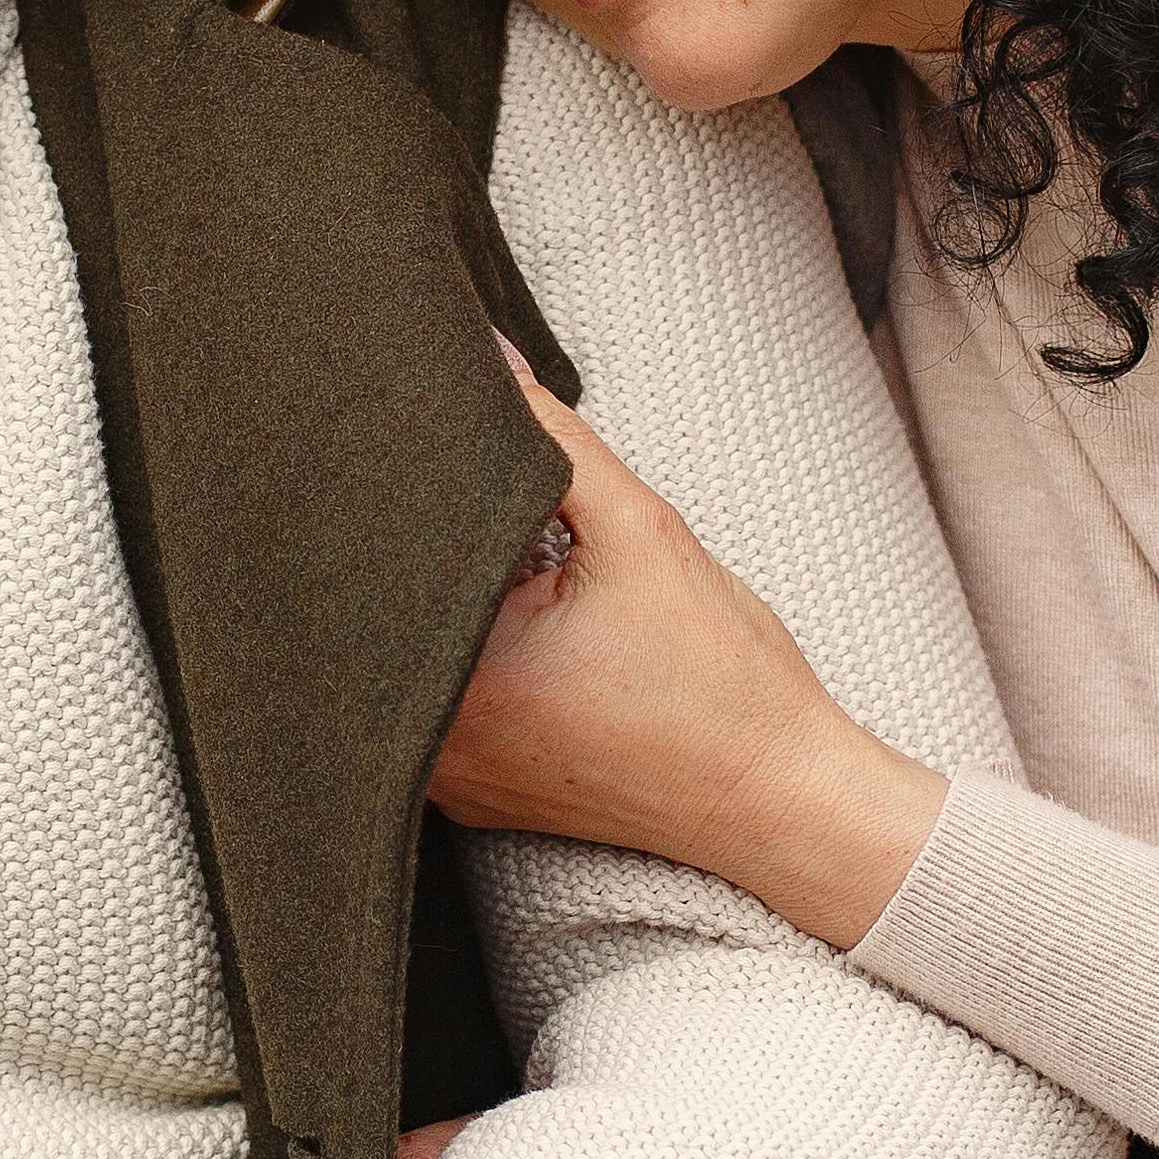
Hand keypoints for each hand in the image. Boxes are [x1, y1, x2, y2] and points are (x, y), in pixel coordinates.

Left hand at [430, 359, 948, 948]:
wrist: (779, 799)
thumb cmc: (723, 684)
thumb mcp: (642, 533)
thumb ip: (556, 438)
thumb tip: (490, 360)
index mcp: (451, 676)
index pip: (379, 553)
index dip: (398, 491)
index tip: (429, 458)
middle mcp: (427, 740)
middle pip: (385, 610)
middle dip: (424, 544)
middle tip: (479, 508)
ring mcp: (445, 778)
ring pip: (408, 658)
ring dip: (447, 607)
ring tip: (517, 574)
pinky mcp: (474, 794)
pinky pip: (438, 708)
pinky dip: (467, 662)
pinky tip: (525, 634)